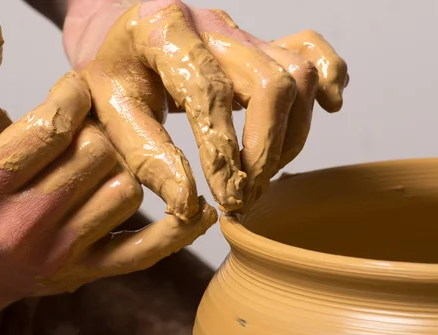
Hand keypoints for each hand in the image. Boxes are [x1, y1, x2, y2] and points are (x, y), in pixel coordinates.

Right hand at [0, 12, 215, 330]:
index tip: (76, 89)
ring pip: (127, 191)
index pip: (54, 125)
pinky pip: (144, 250)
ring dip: (122, 167)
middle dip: (98, 129)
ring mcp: (58, 254)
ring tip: (98, 163)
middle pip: (98, 154)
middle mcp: (21, 226)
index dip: (74, 96)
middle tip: (88, 127)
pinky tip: (197, 211)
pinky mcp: (87, 272)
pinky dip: (177, 231)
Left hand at [63, 0, 348, 214]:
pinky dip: (330, 79)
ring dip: (291, 136)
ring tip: (261, 174)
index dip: (224, 153)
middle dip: (266, 150)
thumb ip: (147, 157)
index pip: (208, 93)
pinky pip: (312, 48)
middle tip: (245, 196)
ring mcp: (243, 32)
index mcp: (163, 31)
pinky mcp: (262, 42)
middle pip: (271, 82)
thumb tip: (190, 205)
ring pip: (299, 74)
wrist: (119, 33)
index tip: (226, 199)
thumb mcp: (107, 113)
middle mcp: (212, 25)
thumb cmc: (111, 73)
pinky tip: (329, 108)